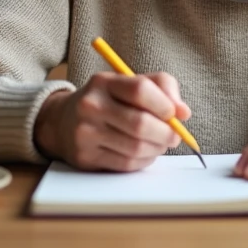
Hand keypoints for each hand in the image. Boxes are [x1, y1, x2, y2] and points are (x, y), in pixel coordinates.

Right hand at [34, 72, 190, 171]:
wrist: (63, 121)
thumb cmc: (108, 100)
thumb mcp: (131, 83)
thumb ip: (163, 88)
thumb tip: (184, 112)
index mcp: (103, 82)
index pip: (140, 90)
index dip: (164, 104)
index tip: (174, 113)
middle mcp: (90, 106)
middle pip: (140, 123)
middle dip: (166, 132)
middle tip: (175, 135)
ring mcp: (85, 133)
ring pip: (135, 147)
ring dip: (157, 148)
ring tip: (160, 143)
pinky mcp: (85, 157)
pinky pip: (126, 164)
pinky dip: (144, 161)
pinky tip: (145, 153)